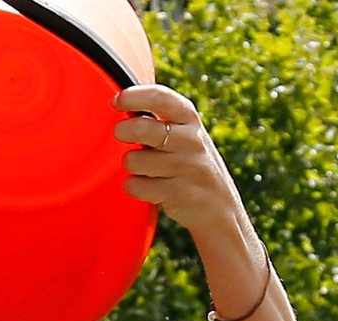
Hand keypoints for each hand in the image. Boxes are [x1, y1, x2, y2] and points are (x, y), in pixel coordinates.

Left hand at [113, 86, 248, 239]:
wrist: (221, 206)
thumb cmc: (191, 164)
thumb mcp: (184, 134)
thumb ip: (158, 120)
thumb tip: (119, 104)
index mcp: (190, 118)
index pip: (160, 97)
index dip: (133, 96)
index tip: (117, 102)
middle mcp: (192, 140)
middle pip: (142, 128)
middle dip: (122, 131)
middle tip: (122, 135)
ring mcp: (188, 168)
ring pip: (134, 160)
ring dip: (132, 165)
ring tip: (145, 169)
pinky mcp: (181, 194)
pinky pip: (136, 186)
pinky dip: (135, 187)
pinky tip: (150, 187)